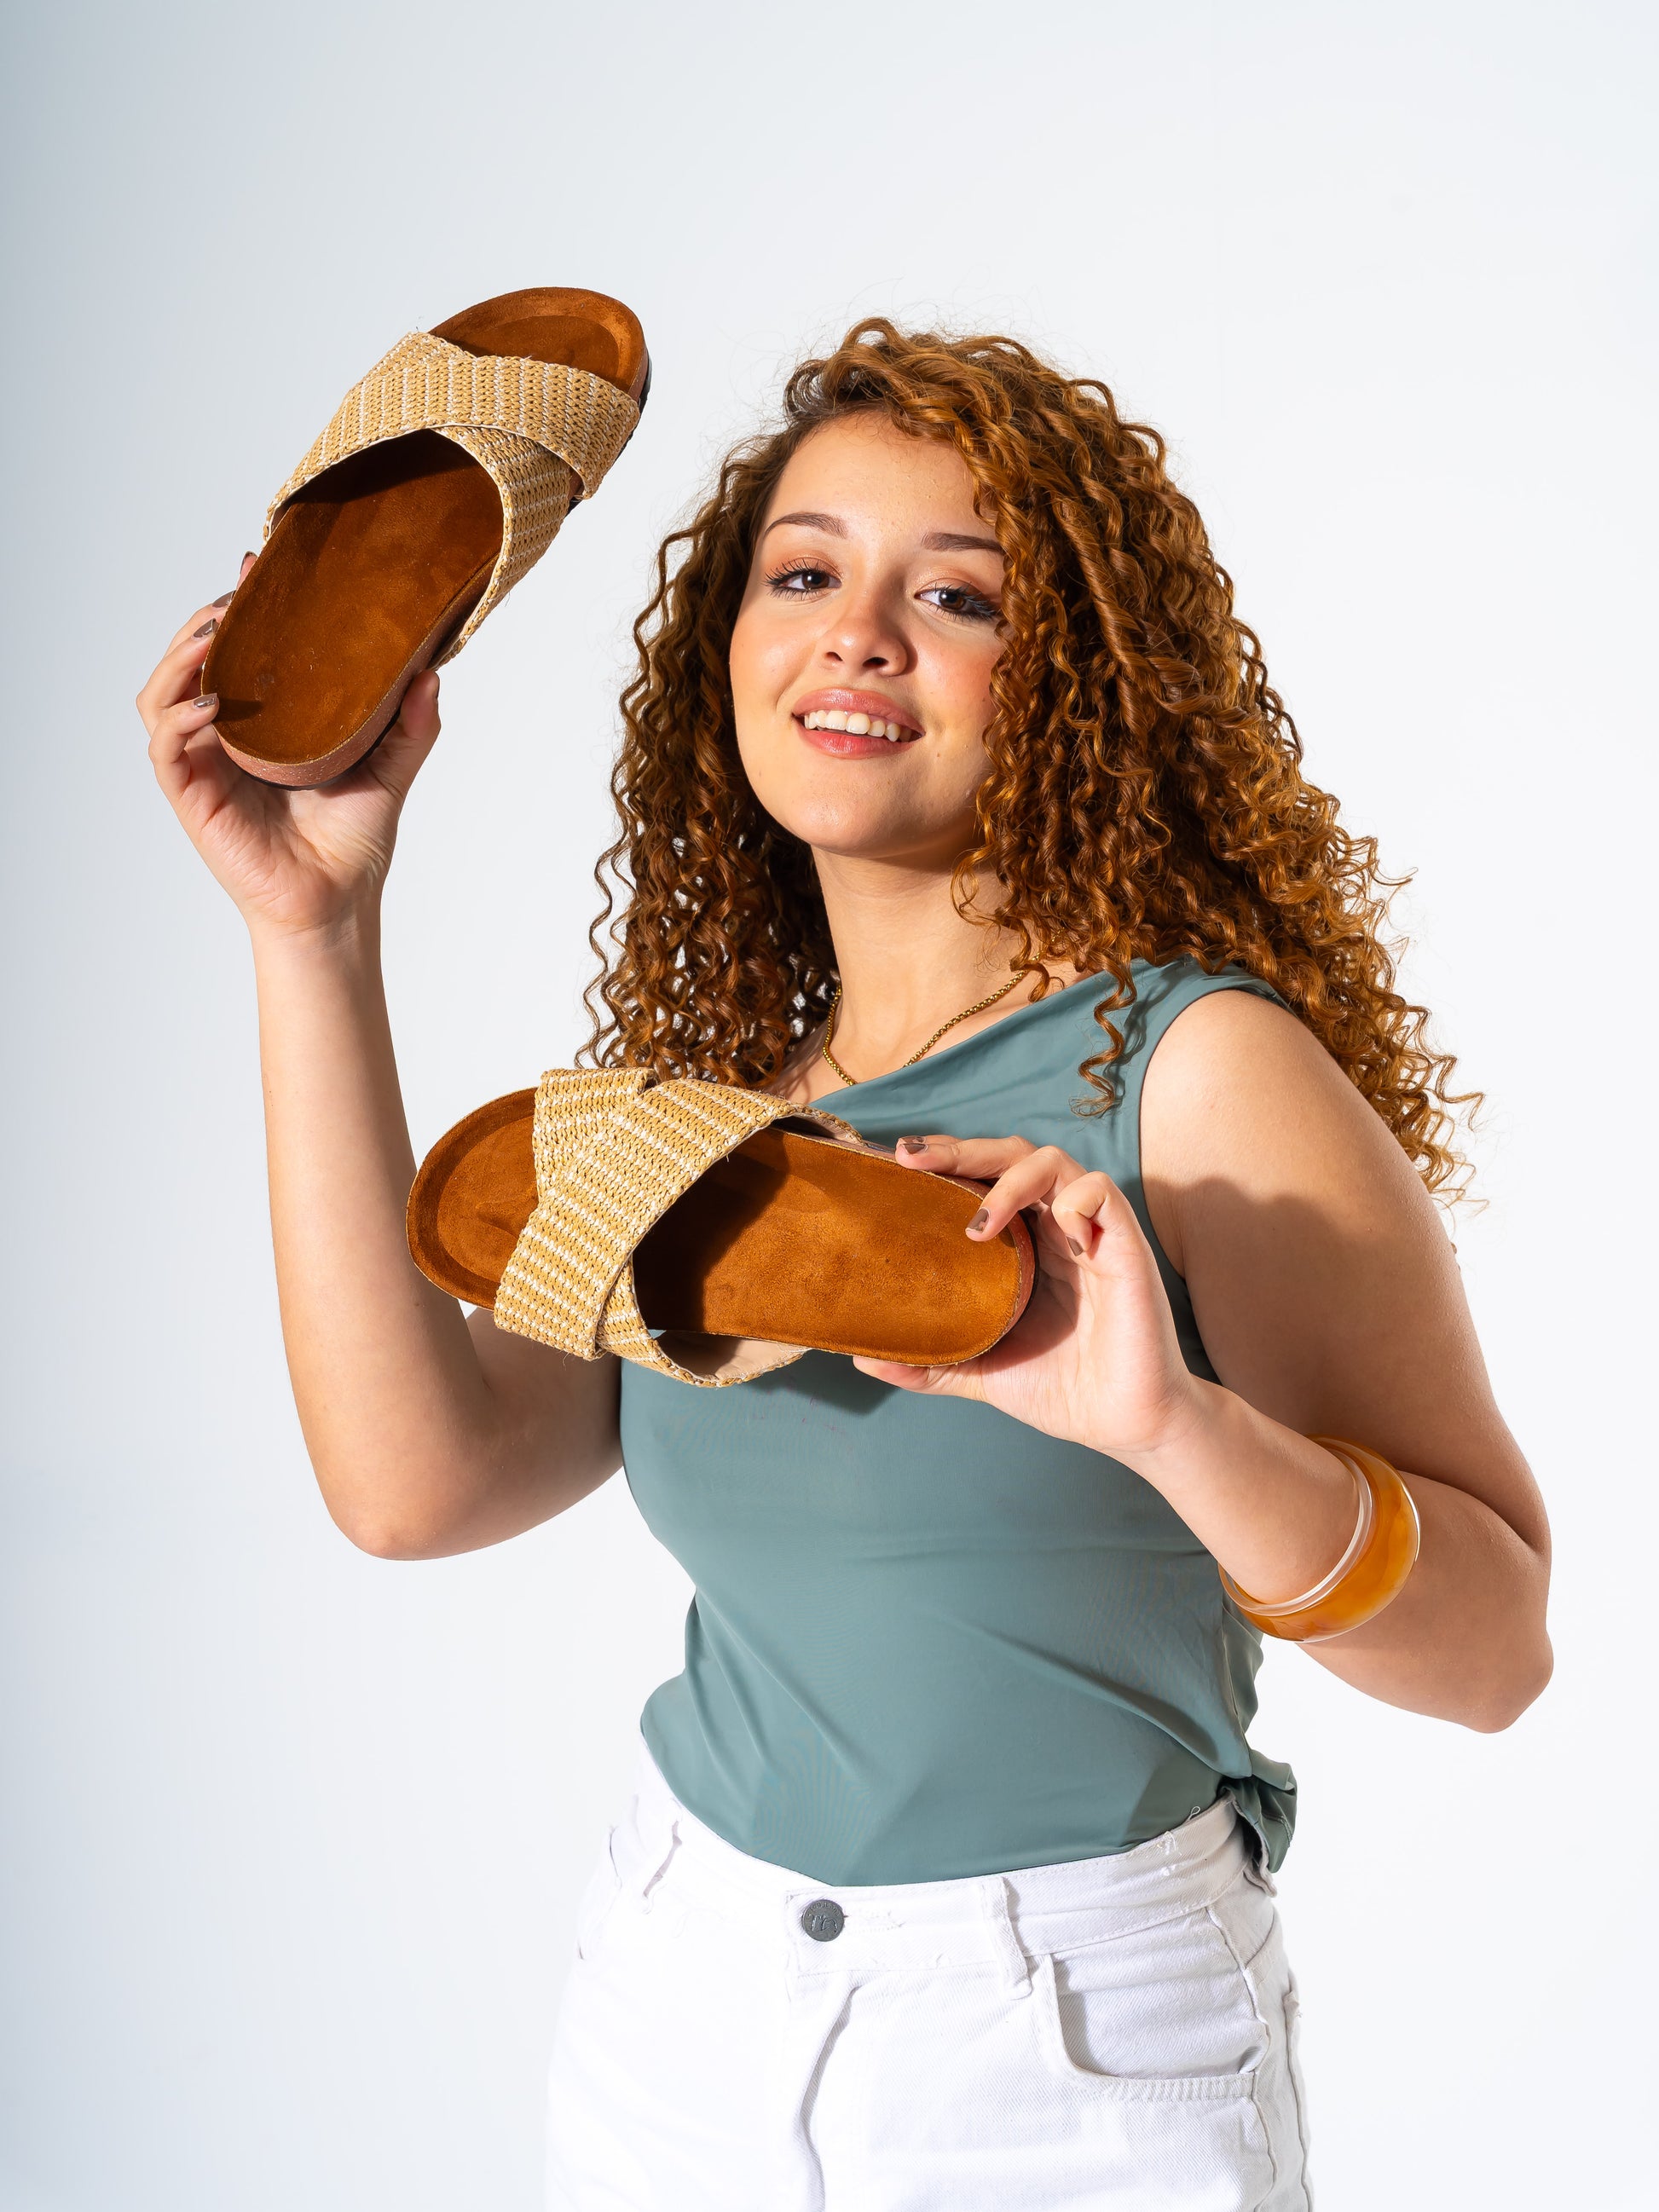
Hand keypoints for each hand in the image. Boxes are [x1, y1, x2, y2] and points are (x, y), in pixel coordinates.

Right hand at [137, 554, 441, 940]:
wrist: (338, 903)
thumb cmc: (354, 843)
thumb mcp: (392, 769)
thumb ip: (412, 724)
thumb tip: (432, 671)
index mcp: (261, 723)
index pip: (234, 652)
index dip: (236, 607)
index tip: (254, 567)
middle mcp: (224, 738)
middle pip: (187, 662)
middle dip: (201, 622)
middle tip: (233, 597)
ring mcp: (203, 766)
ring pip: (159, 695)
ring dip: (178, 658)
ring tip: (213, 634)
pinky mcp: (192, 797)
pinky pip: (165, 746)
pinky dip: (178, 718)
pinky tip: (210, 704)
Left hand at [854, 1135, 1203, 1463]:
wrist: (1123, 1425)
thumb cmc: (1062, 1389)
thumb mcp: (982, 1372)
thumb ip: (931, 1363)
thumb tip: (863, 1357)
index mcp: (1022, 1246)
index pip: (981, 1178)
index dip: (944, 1163)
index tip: (897, 1163)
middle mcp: (1053, 1229)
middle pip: (1009, 1155)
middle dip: (961, 1148)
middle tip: (914, 1158)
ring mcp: (1090, 1233)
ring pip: (1052, 1160)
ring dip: (1008, 1178)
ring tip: (978, 1224)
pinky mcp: (1125, 1247)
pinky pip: (1102, 1193)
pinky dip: (1075, 1201)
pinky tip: (1059, 1236)